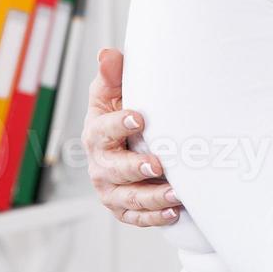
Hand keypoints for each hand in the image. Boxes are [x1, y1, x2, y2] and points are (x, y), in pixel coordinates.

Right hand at [82, 48, 181, 226]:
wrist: (123, 144)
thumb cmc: (121, 114)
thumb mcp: (113, 93)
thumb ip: (113, 75)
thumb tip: (108, 53)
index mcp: (96, 133)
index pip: (103, 130)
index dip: (119, 124)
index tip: (139, 117)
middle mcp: (100, 164)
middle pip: (114, 169)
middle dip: (136, 167)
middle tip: (158, 164)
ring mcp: (110, 188)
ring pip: (128, 198)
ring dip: (152, 197)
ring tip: (176, 193)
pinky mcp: (122, 207)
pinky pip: (136, 217)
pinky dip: (154, 217)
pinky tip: (175, 212)